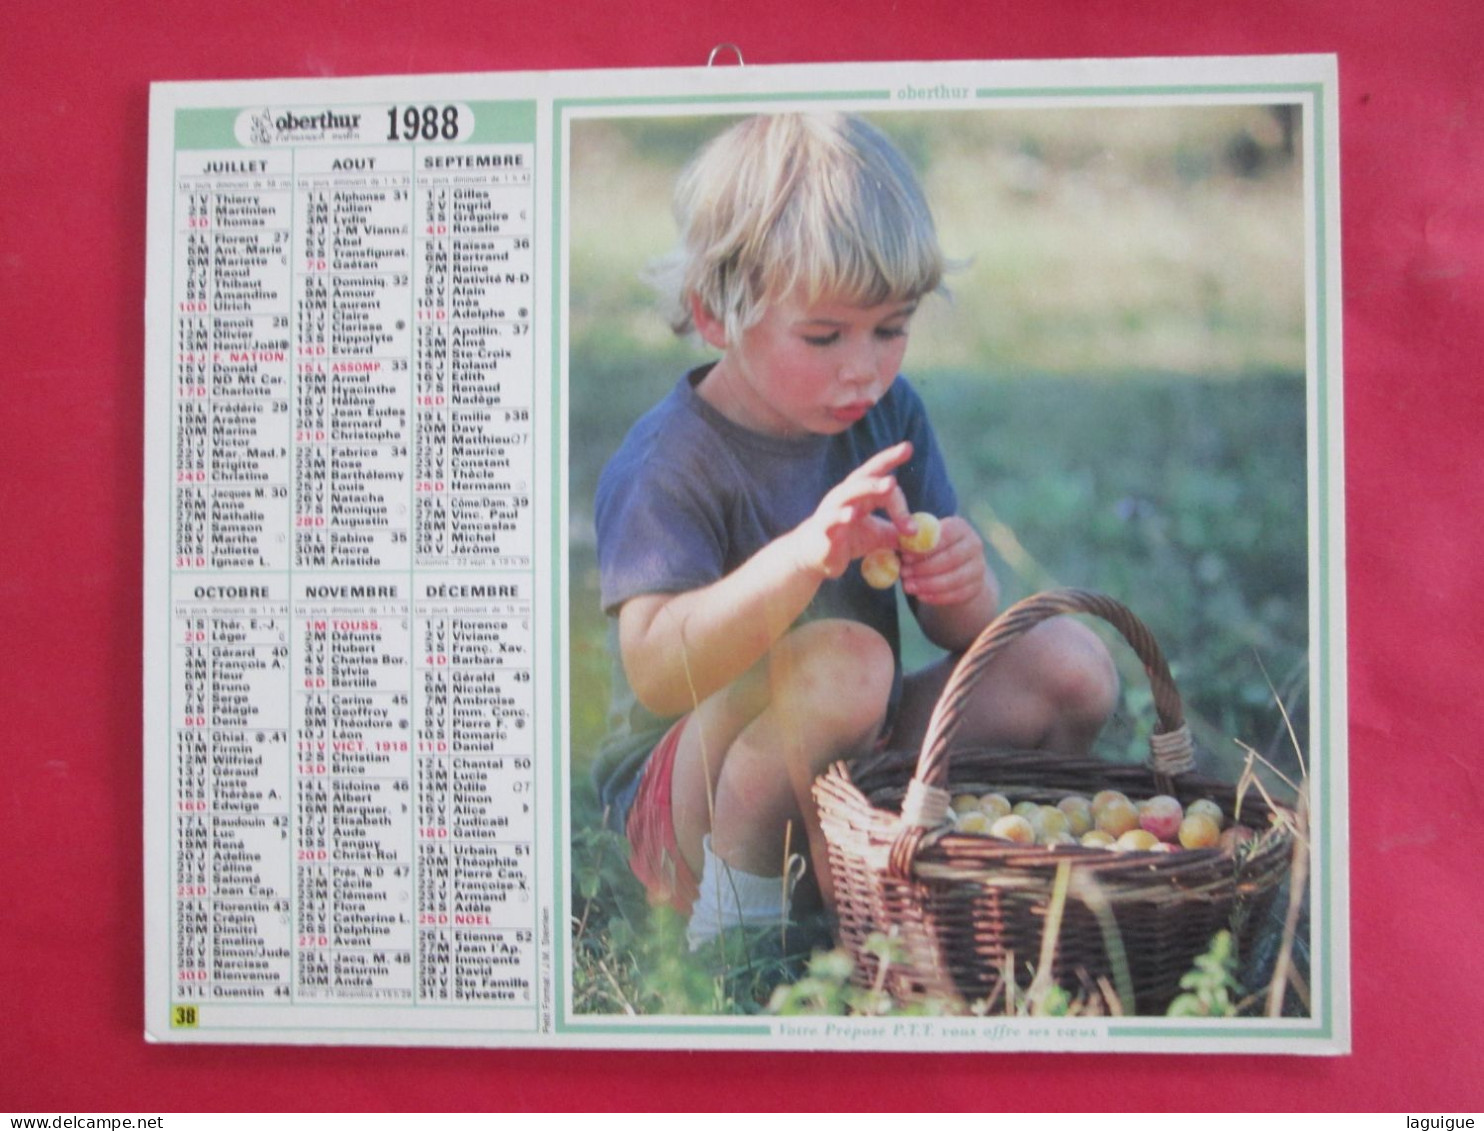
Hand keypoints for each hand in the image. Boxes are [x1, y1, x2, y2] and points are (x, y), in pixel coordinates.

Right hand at [789, 442, 914, 579]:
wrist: (814, 558)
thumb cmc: (846, 540)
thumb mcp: (877, 535)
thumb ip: (897, 531)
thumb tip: (924, 535)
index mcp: (860, 493)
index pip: (879, 474)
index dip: (893, 468)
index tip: (909, 453)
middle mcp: (845, 496)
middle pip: (865, 476)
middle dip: (884, 464)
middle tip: (905, 453)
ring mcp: (832, 510)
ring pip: (849, 493)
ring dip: (870, 488)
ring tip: (889, 484)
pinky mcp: (823, 528)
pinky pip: (831, 519)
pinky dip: (841, 516)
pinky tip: (851, 515)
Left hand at [899, 515, 991, 606]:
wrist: (951, 569)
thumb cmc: (929, 549)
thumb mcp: (920, 539)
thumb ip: (910, 539)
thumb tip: (896, 540)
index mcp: (960, 527)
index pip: (946, 534)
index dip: (925, 546)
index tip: (904, 556)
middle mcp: (974, 544)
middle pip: (951, 558)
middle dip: (924, 568)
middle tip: (904, 573)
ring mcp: (978, 567)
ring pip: (955, 579)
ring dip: (928, 584)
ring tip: (908, 586)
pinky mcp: (977, 587)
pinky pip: (957, 594)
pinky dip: (937, 597)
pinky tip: (920, 596)